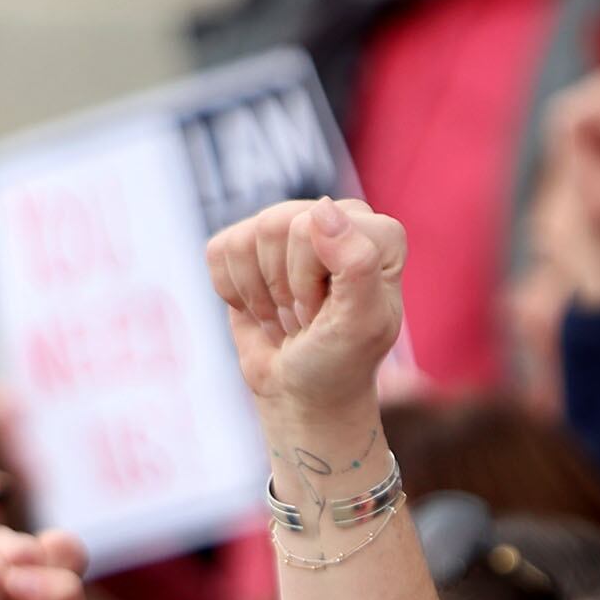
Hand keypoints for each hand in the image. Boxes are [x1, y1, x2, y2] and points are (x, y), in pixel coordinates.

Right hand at [205, 197, 408, 419]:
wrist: (302, 391)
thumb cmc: (340, 361)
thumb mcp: (361, 325)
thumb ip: (357, 265)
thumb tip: (323, 209)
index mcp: (379, 235)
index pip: (317, 225)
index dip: (311, 280)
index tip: (330, 314)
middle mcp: (338, 219)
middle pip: (276, 225)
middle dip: (285, 288)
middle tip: (309, 319)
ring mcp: (290, 226)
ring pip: (247, 238)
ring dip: (262, 295)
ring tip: (290, 317)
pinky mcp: (247, 243)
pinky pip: (220, 251)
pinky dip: (235, 293)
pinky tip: (264, 310)